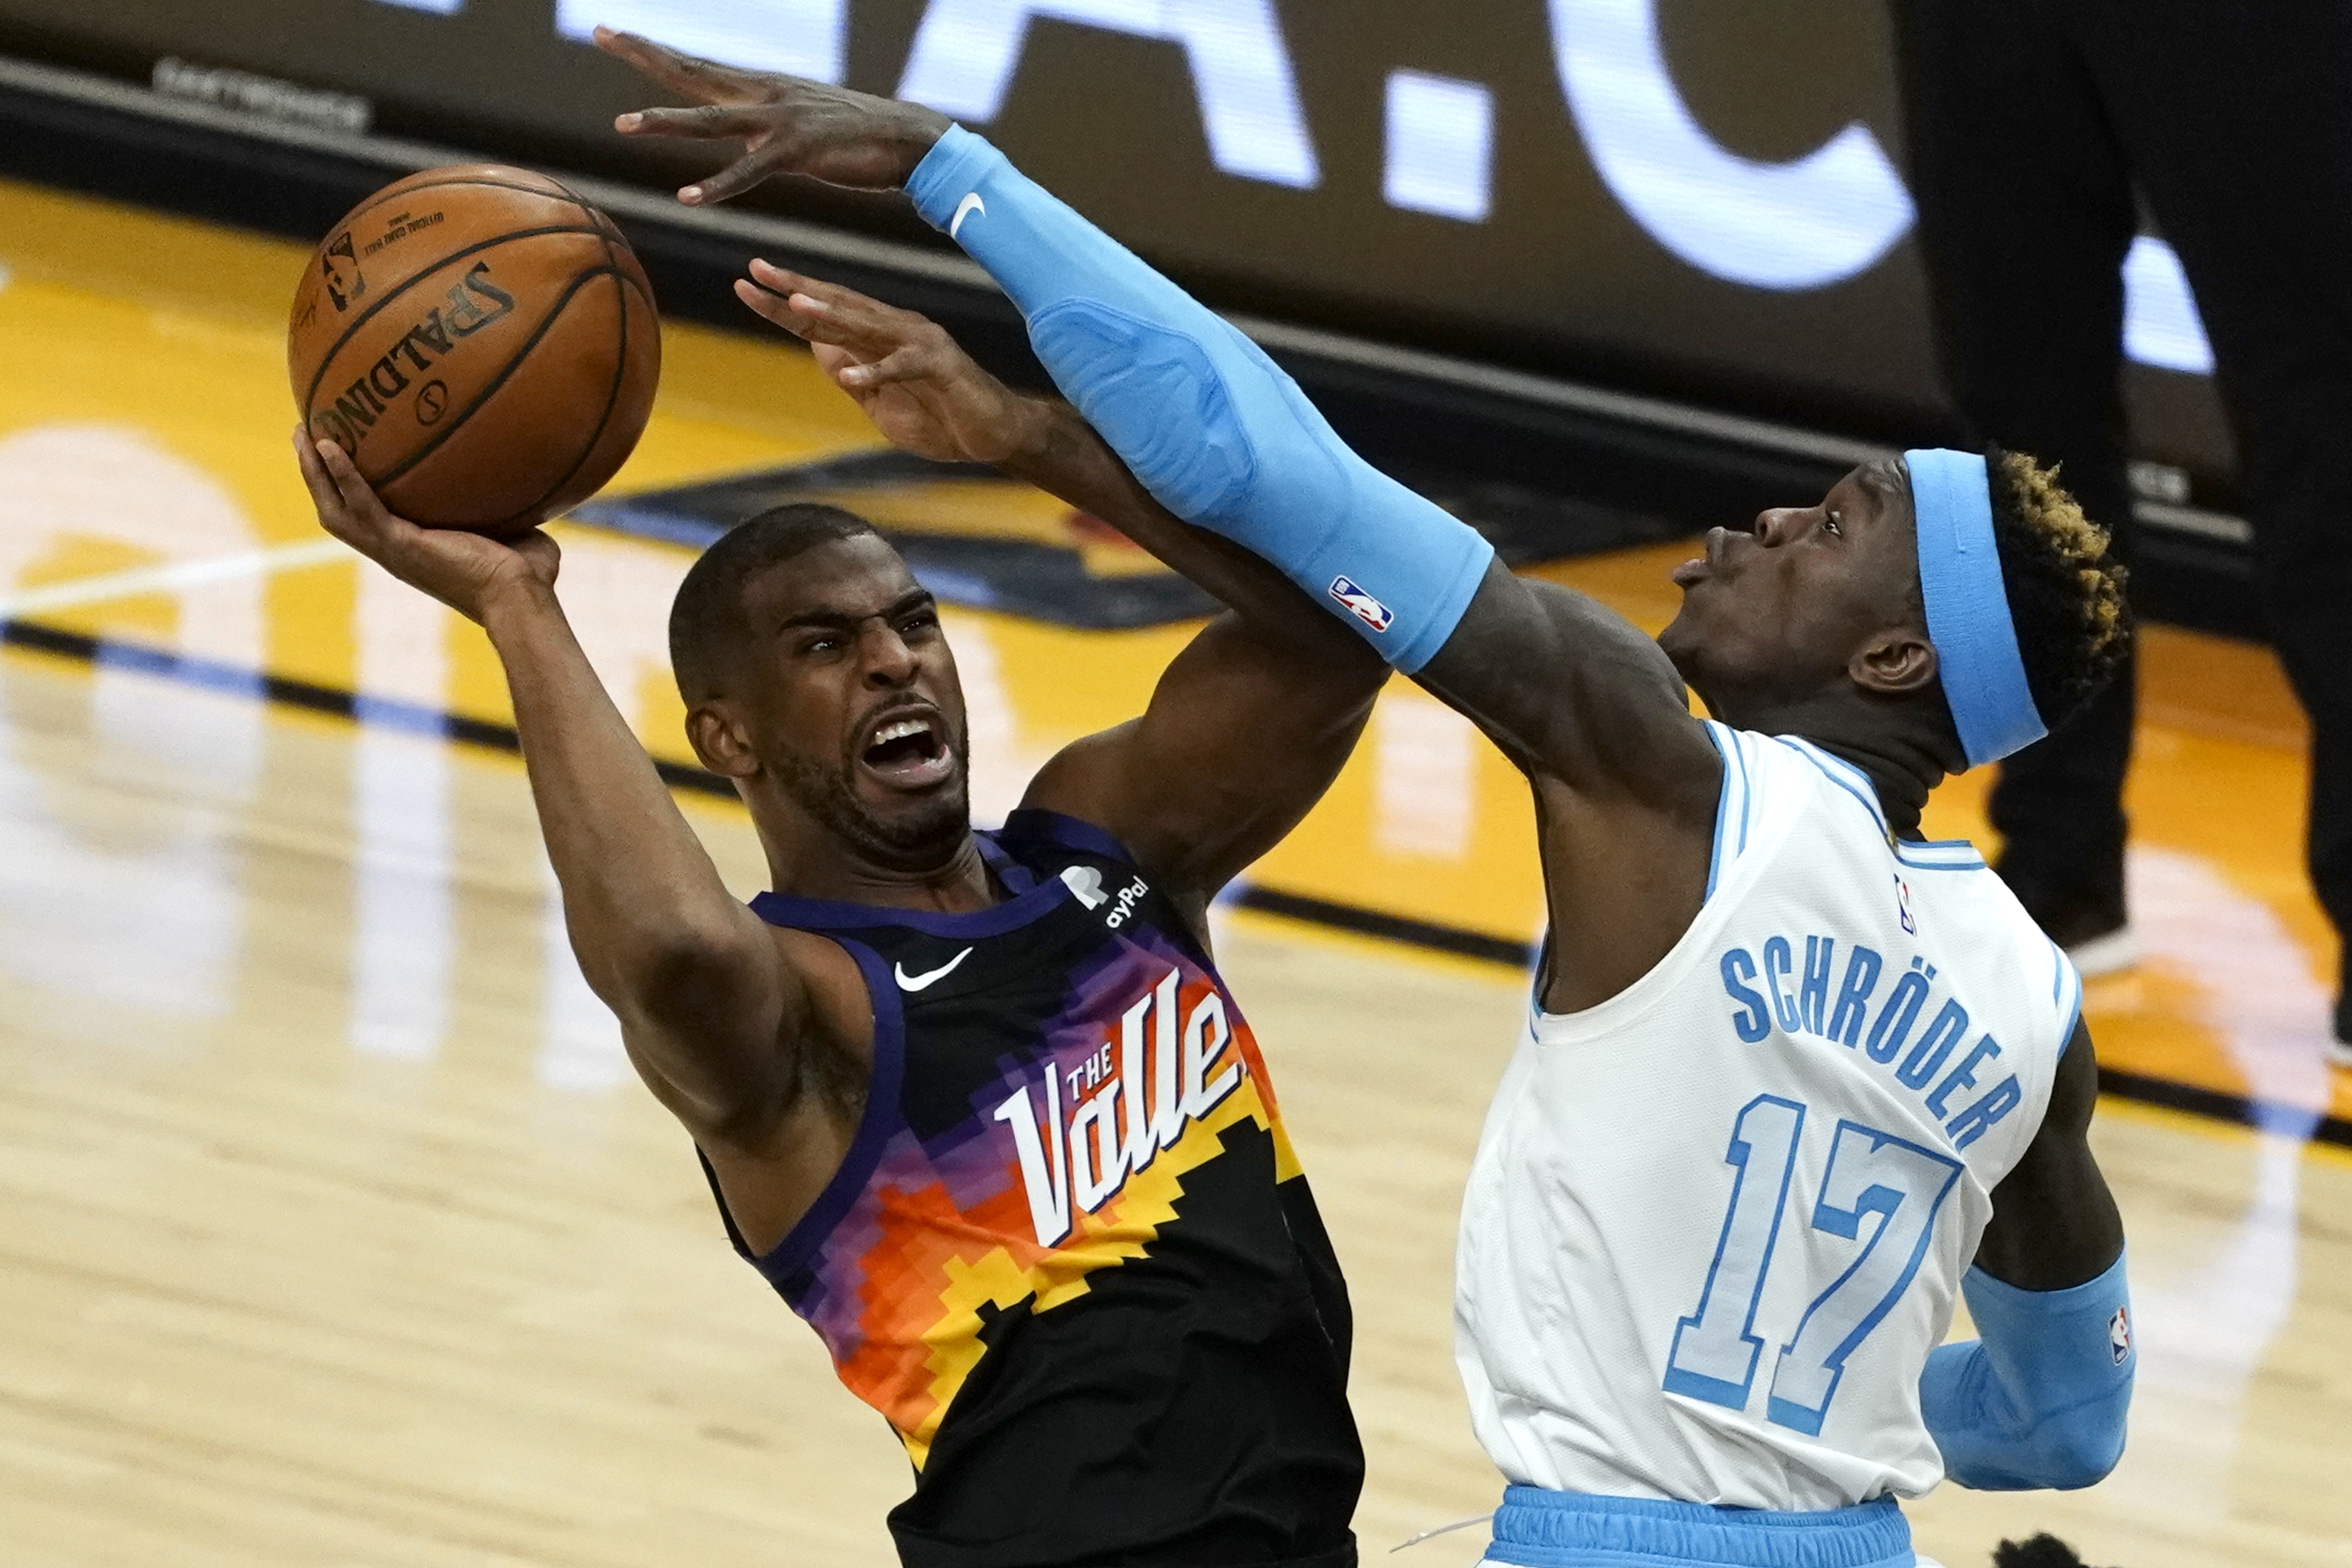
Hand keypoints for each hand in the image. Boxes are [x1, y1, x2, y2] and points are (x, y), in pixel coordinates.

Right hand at [293, 430, 559, 625]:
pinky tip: (330, 445)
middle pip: (335, 510)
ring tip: (303, 432)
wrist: (522, 599)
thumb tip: (531, 473)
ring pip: (334, 508)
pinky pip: (361, 504)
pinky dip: (344, 475)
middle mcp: (393, 550)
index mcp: (411, 548)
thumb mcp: (514, 529)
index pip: (365, 516)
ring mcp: (392, 550)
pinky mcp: (399, 544)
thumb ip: (509, 503)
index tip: (337, 456)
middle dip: (315, 474)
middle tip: (304, 434)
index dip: (346, 489)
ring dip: (314, 471)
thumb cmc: (528, 575)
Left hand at [598, 27, 949, 204]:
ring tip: (624, 125)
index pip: (697, 66)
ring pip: (711, 121)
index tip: (613, 32)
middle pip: (694, 74)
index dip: (653, 50)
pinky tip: (687, 197)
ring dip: (666, 122)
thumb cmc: (857, 137)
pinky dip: (717, 186)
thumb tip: (743, 142)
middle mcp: (764, 94)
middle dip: (646, 54)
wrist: (909, 138)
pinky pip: (748, 172)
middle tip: (603, 33)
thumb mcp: (801, 126)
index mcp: (761, 88)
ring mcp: (779, 121)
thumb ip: (765, 129)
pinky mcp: (798, 152)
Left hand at [736, 261, 1050, 465]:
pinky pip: (903, 367)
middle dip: (797, 289)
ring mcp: (920, 344)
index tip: (745, 283)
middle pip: (839, 306)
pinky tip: (848, 377)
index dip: (783, 302)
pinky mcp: (942, 367)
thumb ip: (853, 376)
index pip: (823, 318)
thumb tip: (816, 349)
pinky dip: (876, 372)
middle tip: (758, 269)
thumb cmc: (941, 418)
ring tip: (794, 305)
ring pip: (868, 325)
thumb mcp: (881, 402)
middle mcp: (896, 329)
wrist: (995, 435)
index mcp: (878, 337)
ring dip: (831, 316)